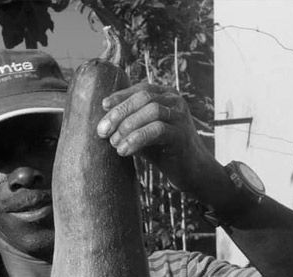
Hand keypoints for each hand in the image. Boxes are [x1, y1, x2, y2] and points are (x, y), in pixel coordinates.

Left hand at [95, 82, 216, 193]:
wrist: (190, 171)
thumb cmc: (162, 150)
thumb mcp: (141, 132)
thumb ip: (128, 123)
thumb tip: (102, 123)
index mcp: (166, 96)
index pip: (141, 89)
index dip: (121, 96)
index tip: (103, 106)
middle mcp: (175, 101)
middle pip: (144, 97)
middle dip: (120, 112)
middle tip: (102, 131)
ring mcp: (180, 117)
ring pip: (151, 111)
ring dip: (127, 126)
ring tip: (114, 143)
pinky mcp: (181, 134)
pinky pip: (157, 130)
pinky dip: (136, 138)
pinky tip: (124, 151)